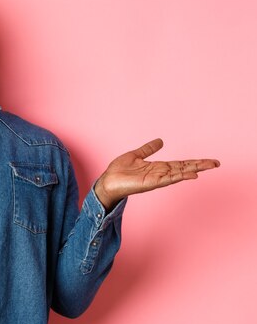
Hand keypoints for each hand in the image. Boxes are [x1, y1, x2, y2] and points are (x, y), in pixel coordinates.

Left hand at [94, 138, 219, 209]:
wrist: (107, 182)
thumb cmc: (118, 171)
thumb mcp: (135, 155)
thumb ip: (148, 149)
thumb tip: (160, 141)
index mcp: (157, 167)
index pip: (180, 163)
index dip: (194, 161)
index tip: (208, 161)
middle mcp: (160, 173)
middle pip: (184, 168)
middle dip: (200, 165)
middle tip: (216, 163)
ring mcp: (157, 179)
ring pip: (179, 173)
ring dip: (194, 169)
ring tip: (208, 167)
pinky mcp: (151, 183)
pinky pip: (168, 179)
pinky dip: (180, 176)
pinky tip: (191, 174)